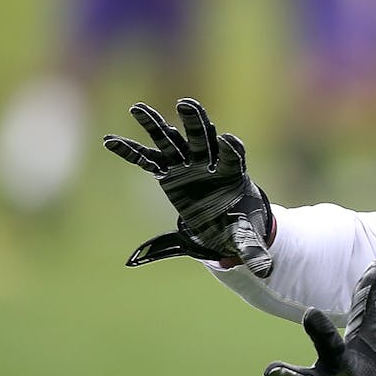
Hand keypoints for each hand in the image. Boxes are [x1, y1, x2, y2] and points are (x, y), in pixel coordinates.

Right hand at [103, 97, 273, 276]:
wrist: (226, 223)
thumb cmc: (238, 226)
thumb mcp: (244, 239)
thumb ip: (252, 251)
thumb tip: (264, 271)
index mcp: (232, 175)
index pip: (232, 157)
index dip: (230, 149)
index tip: (227, 140)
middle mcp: (208, 164)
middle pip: (202, 139)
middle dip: (195, 123)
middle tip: (187, 104)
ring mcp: (187, 166)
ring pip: (171, 142)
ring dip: (156, 125)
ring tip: (138, 109)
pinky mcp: (169, 173)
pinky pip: (148, 160)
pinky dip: (131, 151)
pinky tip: (110, 141)